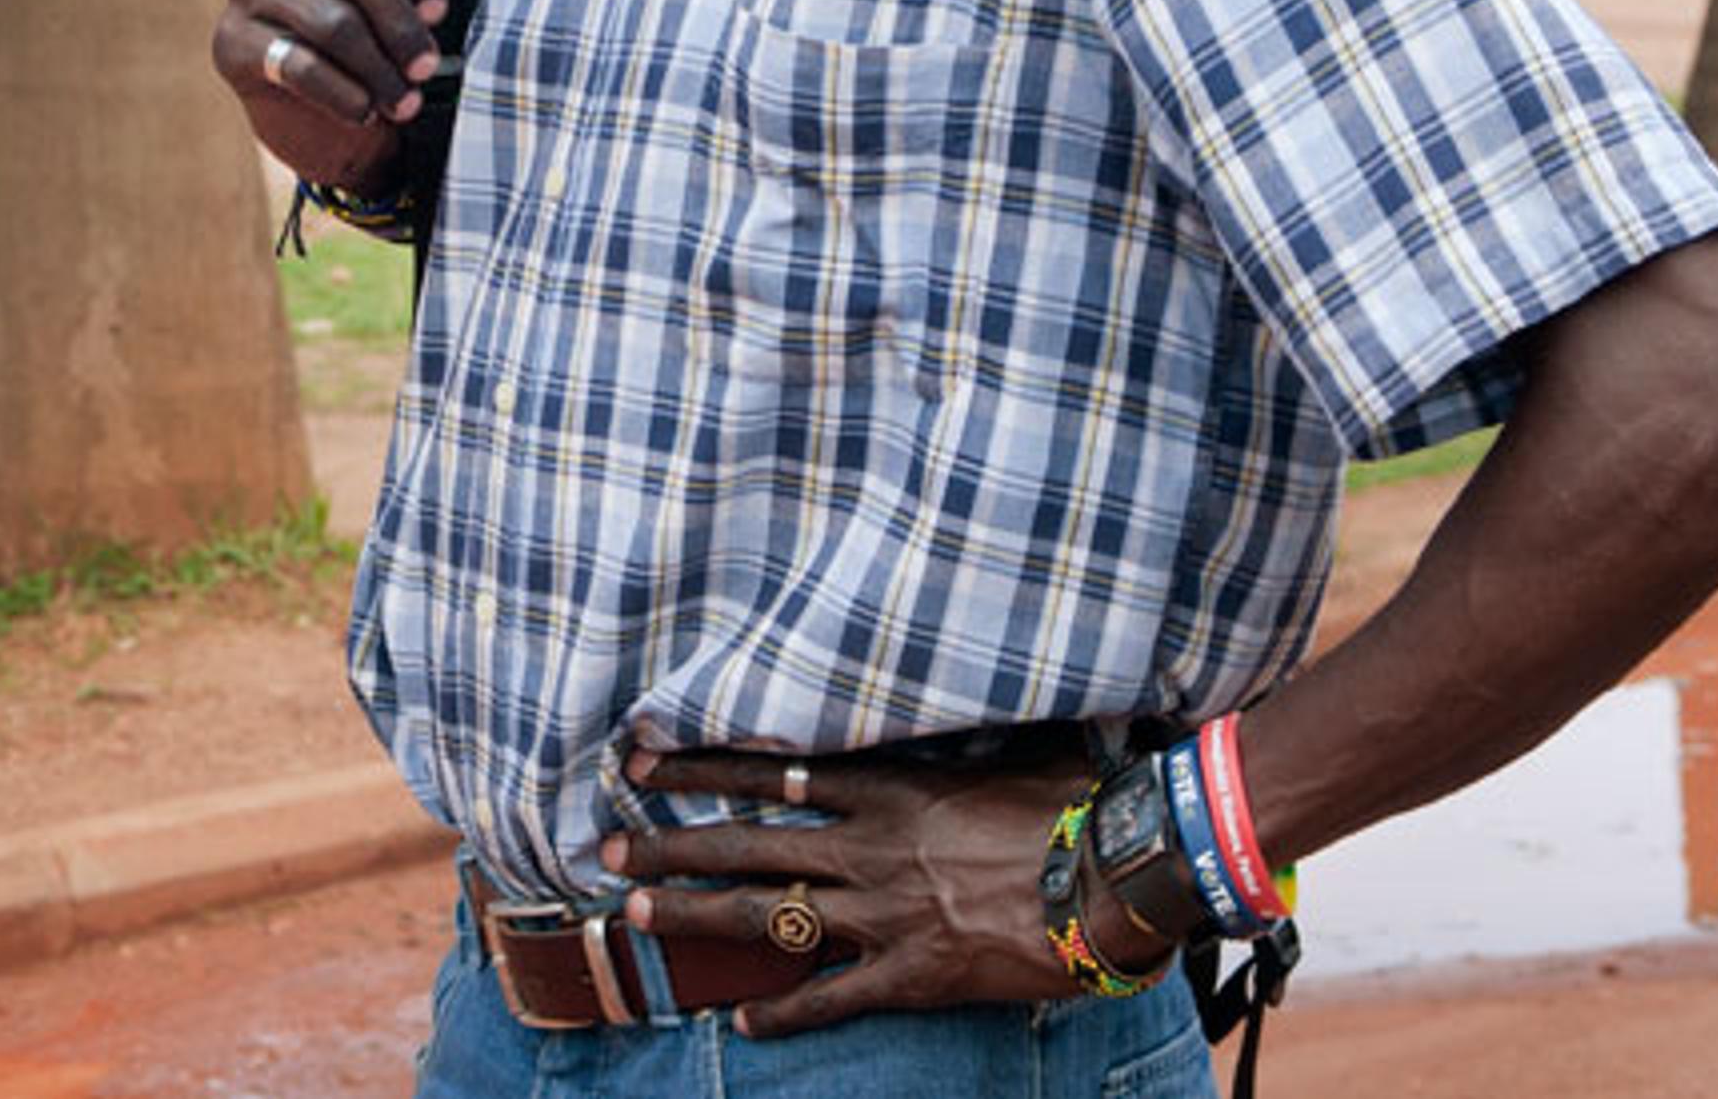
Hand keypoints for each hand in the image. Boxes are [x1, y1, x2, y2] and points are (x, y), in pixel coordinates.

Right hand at [211, 0, 550, 190]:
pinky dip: (343, 93)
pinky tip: (367, 110)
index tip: (440, 9)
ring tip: (405, 98)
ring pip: (325, 17)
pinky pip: (294, 62)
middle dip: (398, 21)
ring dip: (377, 65)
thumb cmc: (405, 29)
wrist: (354, 115)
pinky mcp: (230, 41)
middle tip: (428, 64)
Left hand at [597, 746, 1140, 1036]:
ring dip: (695, 915)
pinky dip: (783, 1013)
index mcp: (888, 789)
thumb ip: (972, 733)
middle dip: (669, 845)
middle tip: (607, 848)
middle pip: (745, 844)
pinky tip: (742, 1021)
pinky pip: (829, 998)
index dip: (700, 766)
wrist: (1109, 882)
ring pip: (767, 913)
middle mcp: (867, 848)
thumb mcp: (1012, 748)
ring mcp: (882, 914)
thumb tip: (972, 695)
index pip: (770, 772)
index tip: (643, 759)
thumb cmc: (1072, 806)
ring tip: (637, 914)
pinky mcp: (908, 973)